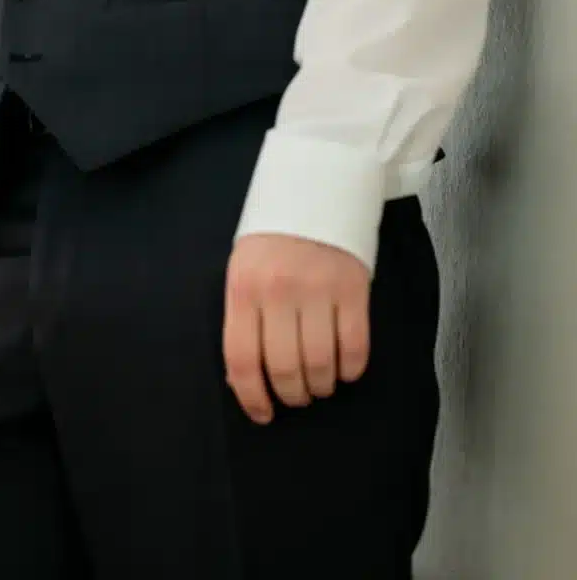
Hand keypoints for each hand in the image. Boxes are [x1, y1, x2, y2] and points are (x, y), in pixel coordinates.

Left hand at [222, 234, 369, 424]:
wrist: (315, 183)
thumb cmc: (273, 234)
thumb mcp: (243, 267)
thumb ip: (243, 316)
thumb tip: (245, 377)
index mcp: (243, 287)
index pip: (242, 359)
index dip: (251, 397)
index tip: (262, 414)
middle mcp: (279, 291)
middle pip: (285, 369)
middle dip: (291, 395)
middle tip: (296, 396)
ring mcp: (319, 289)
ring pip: (321, 365)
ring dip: (321, 387)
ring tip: (320, 383)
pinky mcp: (354, 289)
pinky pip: (355, 348)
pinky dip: (351, 370)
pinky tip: (344, 368)